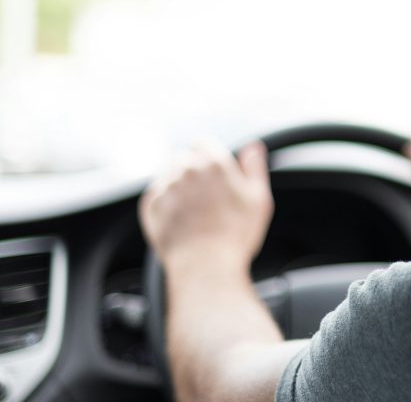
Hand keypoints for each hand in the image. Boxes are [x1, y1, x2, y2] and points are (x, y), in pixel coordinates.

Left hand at [140, 141, 273, 272]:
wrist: (205, 267)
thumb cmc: (235, 236)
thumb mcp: (259, 199)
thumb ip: (254, 167)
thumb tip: (252, 147)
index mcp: (213, 163)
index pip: (203, 142)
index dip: (210, 156)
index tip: (215, 174)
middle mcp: (185, 170)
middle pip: (184, 158)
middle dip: (193, 172)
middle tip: (207, 197)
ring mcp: (165, 187)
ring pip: (168, 176)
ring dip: (178, 186)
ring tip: (194, 211)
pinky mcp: (150, 206)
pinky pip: (156, 195)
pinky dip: (165, 203)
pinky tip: (181, 219)